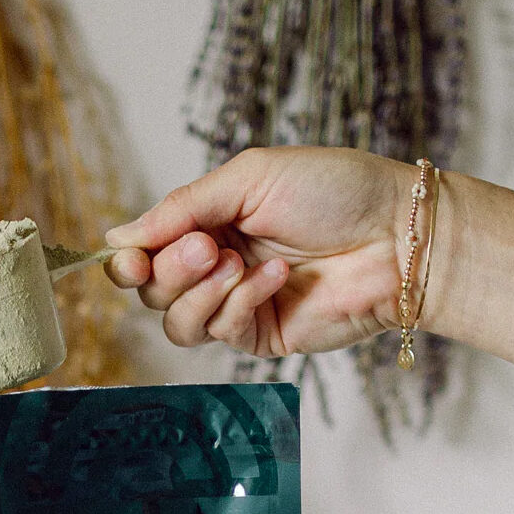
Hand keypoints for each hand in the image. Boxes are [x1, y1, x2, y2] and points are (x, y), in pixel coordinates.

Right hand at [104, 146, 417, 356]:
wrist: (397, 236)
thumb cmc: (335, 191)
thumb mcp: (249, 178)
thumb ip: (181, 207)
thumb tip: (117, 237)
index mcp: (208, 221)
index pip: (143, 252)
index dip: (128, 260)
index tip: (134, 257)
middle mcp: (214, 265)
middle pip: (151, 291)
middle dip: (172, 270)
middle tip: (209, 245)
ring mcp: (236, 304)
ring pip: (177, 323)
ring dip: (199, 293)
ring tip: (238, 263)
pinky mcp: (260, 335)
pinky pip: (221, 332)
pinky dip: (241, 301)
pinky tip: (275, 276)